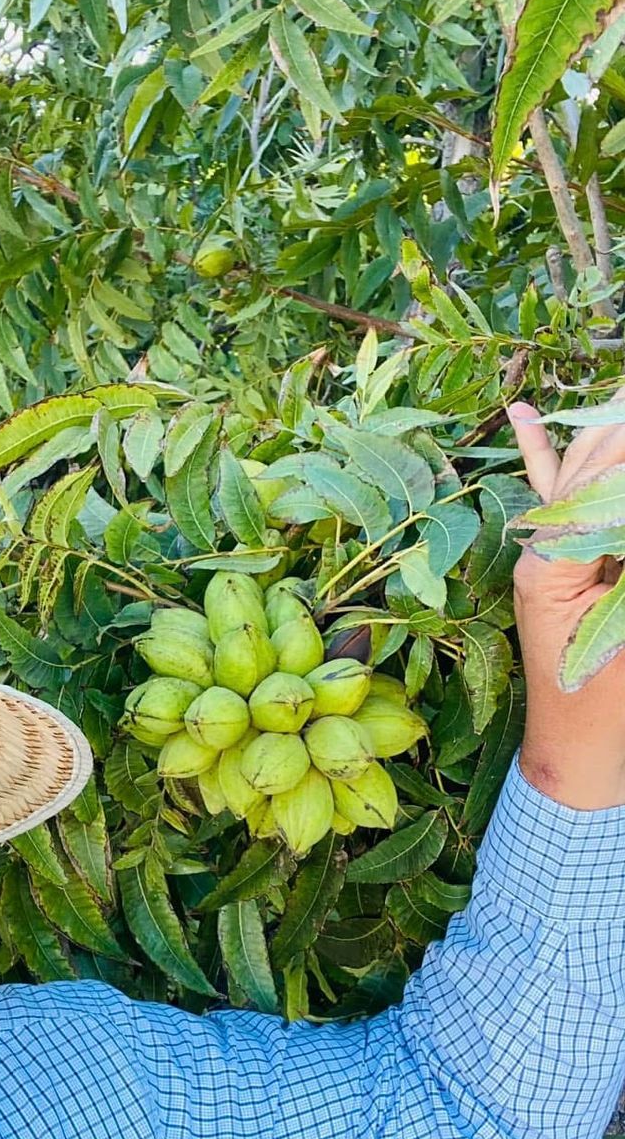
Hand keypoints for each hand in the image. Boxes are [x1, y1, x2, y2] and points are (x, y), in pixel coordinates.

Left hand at [506, 399, 624, 810]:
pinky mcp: (555, 566)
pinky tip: (523, 412)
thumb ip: (618, 552)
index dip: (621, 447)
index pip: (604, 482)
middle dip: (620, 431)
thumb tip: (610, 515)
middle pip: (595, 468)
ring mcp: (545, 557)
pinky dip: (545, 455)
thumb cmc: (612, 707)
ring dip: (608, 435)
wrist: (583, 756)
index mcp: (554, 565)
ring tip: (620, 382)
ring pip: (581, 476)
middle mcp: (540, 551)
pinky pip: (555, 500)